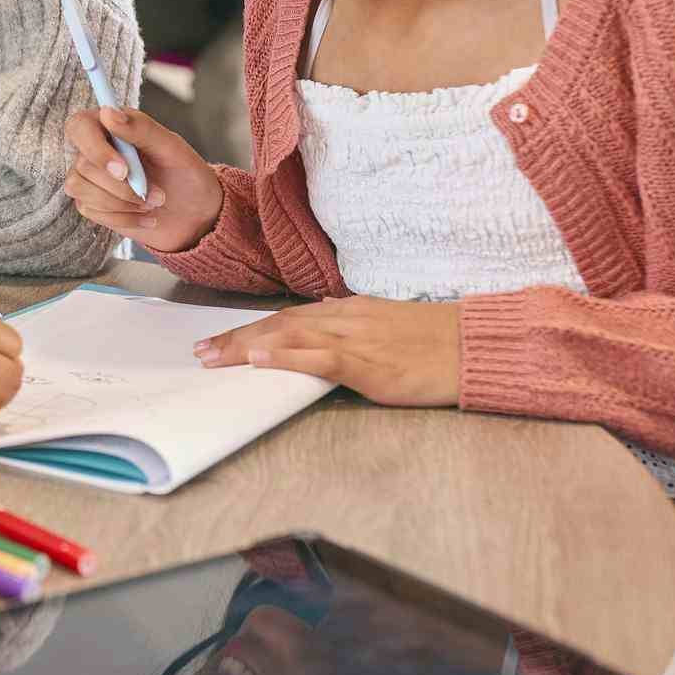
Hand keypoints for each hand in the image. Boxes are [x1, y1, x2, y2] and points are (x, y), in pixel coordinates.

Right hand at [64, 106, 222, 253]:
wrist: (194, 213)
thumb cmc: (184, 174)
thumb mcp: (171, 147)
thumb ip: (141, 128)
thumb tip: (108, 113)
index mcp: (112, 127)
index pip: (80, 126)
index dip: (96, 149)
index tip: (123, 170)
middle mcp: (95, 150)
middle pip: (83, 164)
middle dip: (121, 186)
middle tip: (157, 194)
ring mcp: (90, 178)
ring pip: (80, 189)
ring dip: (121, 202)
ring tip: (152, 204)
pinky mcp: (90, 204)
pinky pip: (90, 211)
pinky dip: (123, 217)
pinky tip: (146, 217)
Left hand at [191, 297, 461, 405]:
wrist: (474, 346)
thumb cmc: (435, 341)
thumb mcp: (386, 322)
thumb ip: (350, 320)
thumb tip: (321, 314)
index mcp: (348, 311)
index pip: (288, 317)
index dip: (251, 328)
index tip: (220, 340)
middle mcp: (344, 319)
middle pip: (278, 324)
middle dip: (236, 338)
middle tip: (200, 353)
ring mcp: (355, 339)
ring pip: (289, 336)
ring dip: (247, 346)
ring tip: (213, 358)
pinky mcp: (368, 363)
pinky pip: (320, 357)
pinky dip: (286, 356)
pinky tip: (259, 358)